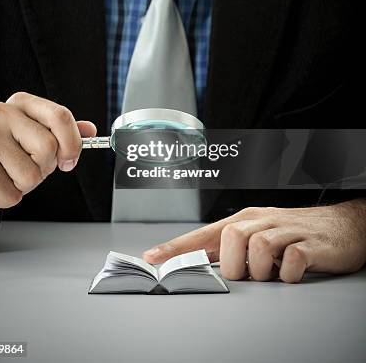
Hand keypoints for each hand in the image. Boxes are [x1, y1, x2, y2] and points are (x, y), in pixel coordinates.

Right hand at [0, 91, 96, 211]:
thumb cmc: (1, 153)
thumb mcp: (32, 135)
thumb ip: (60, 131)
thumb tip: (90, 129)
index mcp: (21, 103)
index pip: (60, 116)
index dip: (72, 142)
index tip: (69, 160)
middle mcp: (3, 114)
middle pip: (48, 147)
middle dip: (45, 167)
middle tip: (29, 166)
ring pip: (32, 174)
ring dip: (26, 185)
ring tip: (9, 174)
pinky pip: (13, 194)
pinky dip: (9, 198)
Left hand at [143, 201, 365, 282]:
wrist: (341, 225)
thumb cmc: (293, 233)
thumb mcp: (259, 235)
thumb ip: (232, 250)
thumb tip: (198, 266)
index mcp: (245, 220)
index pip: (204, 233)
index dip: (178, 247)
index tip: (153, 258)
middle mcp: (262, 221)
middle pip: (231, 237)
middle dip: (235, 264)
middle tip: (249, 275)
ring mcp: (286, 232)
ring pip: (259, 247)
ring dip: (262, 270)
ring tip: (272, 273)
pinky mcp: (309, 246)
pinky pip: (291, 261)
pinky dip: (288, 274)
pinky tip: (291, 273)